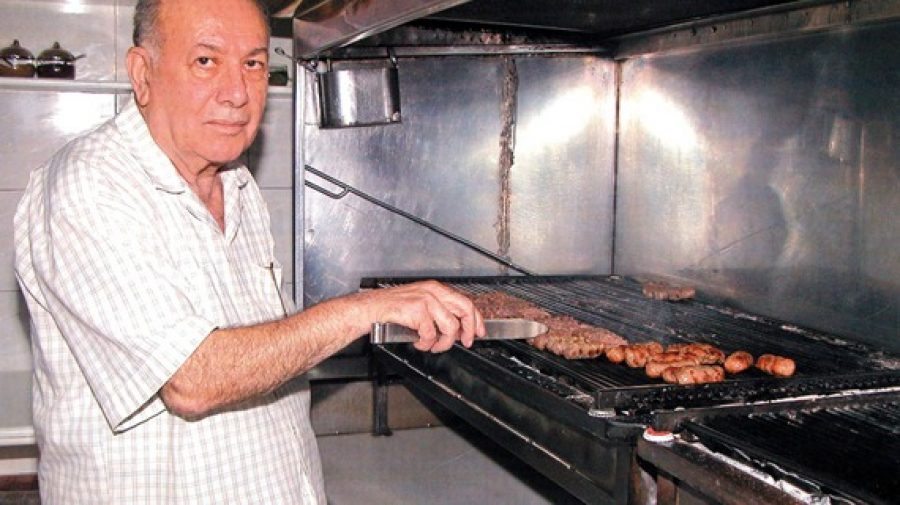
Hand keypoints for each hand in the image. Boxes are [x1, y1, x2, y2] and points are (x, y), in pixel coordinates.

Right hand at [363, 280, 485, 351]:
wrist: (372, 308)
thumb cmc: (394, 309)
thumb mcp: (421, 304)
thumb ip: (440, 313)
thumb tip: (458, 329)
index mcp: (436, 289)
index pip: (466, 302)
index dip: (476, 319)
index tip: (480, 332)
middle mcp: (433, 292)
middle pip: (465, 309)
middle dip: (469, 329)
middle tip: (466, 342)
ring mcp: (426, 300)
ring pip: (450, 326)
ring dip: (443, 342)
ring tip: (433, 345)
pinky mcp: (417, 311)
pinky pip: (430, 334)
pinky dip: (425, 344)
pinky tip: (419, 342)